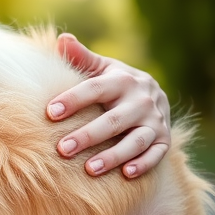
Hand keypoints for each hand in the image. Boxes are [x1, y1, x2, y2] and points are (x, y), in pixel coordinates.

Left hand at [46, 33, 170, 178]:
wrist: (153, 94)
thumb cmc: (115, 83)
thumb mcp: (101, 68)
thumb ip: (81, 58)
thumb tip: (62, 39)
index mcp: (122, 80)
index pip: (95, 90)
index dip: (73, 100)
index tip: (50, 113)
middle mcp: (141, 100)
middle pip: (114, 121)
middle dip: (88, 136)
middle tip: (62, 149)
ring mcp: (155, 121)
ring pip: (136, 141)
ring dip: (114, 155)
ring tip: (89, 169)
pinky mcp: (165, 139)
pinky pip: (156, 154)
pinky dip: (143, 164)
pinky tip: (126, 174)